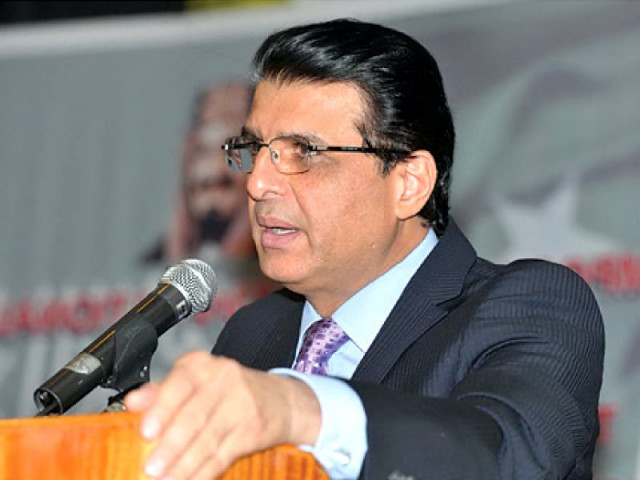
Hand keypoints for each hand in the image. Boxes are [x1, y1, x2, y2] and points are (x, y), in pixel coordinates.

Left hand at [124, 351, 320, 479]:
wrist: (280, 400)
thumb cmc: (227, 391)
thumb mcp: (195, 383)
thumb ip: (161, 392)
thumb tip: (132, 402)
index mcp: (202, 366)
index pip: (179, 384)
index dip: (161, 409)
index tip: (146, 432)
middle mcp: (224, 379)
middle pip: (193, 416)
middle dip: (170, 446)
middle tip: (151, 468)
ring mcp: (242, 404)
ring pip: (208, 439)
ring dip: (184, 464)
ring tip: (166, 479)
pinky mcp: (254, 429)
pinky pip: (224, 454)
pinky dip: (205, 471)